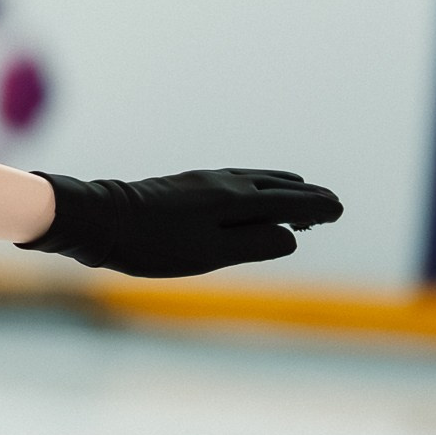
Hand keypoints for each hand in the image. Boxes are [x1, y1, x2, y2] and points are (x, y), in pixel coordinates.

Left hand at [16, 169, 342, 277]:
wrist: (97, 219)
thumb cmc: (151, 244)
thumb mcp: (210, 253)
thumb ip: (254, 244)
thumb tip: (289, 236)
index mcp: (236, 199)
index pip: (290, 202)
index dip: (317, 209)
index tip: (338, 211)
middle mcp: (223, 183)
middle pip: (276, 186)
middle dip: (305, 197)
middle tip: (329, 206)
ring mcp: (201, 182)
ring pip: (254, 181)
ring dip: (281, 190)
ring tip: (297, 195)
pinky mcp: (182, 186)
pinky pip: (234, 182)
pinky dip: (255, 187)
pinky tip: (245, 193)